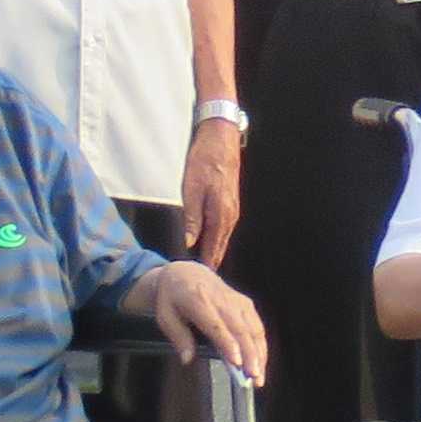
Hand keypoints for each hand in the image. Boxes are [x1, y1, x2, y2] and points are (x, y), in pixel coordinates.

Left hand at [142, 261, 269, 381]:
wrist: (186, 273)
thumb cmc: (173, 298)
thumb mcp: (165, 316)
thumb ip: (178, 337)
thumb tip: (187, 360)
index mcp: (199, 301)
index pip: (217, 325)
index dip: (228, 344)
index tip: (237, 362)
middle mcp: (223, 300)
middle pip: (241, 330)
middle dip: (250, 355)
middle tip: (254, 378)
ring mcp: (238, 301)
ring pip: (254, 330)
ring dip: (259, 354)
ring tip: (259, 377)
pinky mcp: (246, 304)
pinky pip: (257, 328)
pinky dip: (261, 346)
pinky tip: (260, 363)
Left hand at [178, 114, 244, 270]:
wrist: (221, 140)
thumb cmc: (205, 162)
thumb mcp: (191, 189)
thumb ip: (191, 218)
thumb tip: (188, 242)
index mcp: (221, 215)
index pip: (213, 248)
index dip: (206, 265)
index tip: (199, 280)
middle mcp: (230, 216)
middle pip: (220, 246)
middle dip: (210, 262)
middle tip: (200, 280)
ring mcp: (232, 210)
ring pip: (222, 238)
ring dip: (213, 252)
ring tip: (202, 266)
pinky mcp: (229, 203)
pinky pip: (223, 228)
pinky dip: (216, 240)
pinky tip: (207, 243)